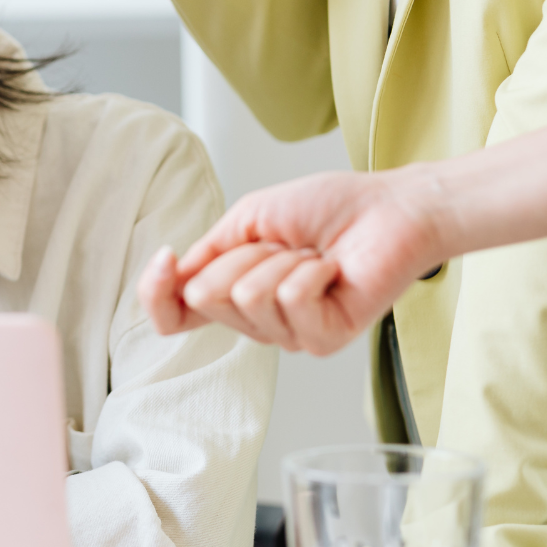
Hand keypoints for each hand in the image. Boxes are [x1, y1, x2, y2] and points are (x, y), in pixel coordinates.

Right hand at [137, 167, 443, 354]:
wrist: (391, 207)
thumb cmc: (330, 208)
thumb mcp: (247, 218)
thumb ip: (205, 251)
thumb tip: (170, 277)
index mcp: (232, 293)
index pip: (172, 317)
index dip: (155, 294)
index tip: (166, 257)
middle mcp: (256, 321)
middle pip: (205, 296)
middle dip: (242, 254)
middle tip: (282, 244)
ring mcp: (289, 335)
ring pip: (247, 296)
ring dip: (281, 259)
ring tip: (313, 256)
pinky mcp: (322, 339)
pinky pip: (290, 301)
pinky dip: (311, 271)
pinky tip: (332, 269)